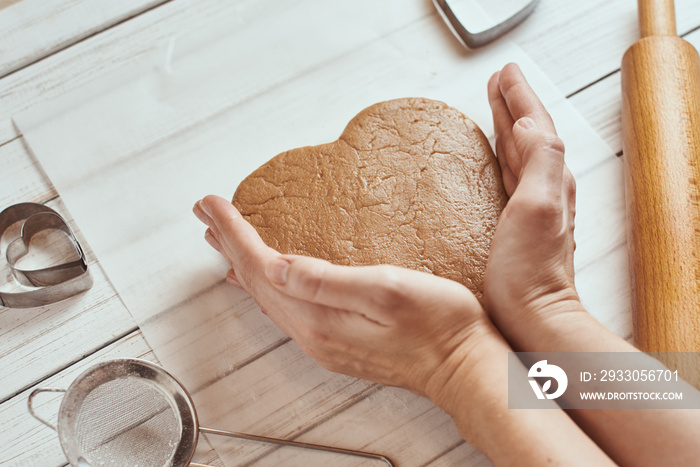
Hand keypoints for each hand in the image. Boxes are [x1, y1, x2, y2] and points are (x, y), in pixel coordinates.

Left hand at [192, 196, 614, 466]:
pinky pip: (285, 306)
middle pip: (256, 282)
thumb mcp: (389, 290)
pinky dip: (265, 284)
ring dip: (242, 264)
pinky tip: (264, 278)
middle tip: (205, 213)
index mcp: (319, 316)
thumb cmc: (438, 324)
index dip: (234, 232)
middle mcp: (312, 332)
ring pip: (267, 295)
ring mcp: (323, 339)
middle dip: (228, 244)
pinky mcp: (336, 339)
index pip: (261, 266)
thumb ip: (328, 281)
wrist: (465, 367)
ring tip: (222, 241)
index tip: (211, 202)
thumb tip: (276, 265)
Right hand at [484, 63, 581, 347]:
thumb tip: (530, 122)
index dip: (519, 97)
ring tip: (495, 105)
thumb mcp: (538, 207)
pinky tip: (494, 155)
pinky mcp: (516, 224)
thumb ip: (540, 160)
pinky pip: (510, 174)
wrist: (534, 316)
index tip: (503, 73)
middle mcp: (546, 189)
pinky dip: (503, 155)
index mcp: (551, 179)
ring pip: (520, 152)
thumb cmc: (531, 271)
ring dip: (509, 125)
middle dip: (514, 104)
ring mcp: (532, 207)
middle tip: (497, 81)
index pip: (536, 124)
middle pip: (530, 133)